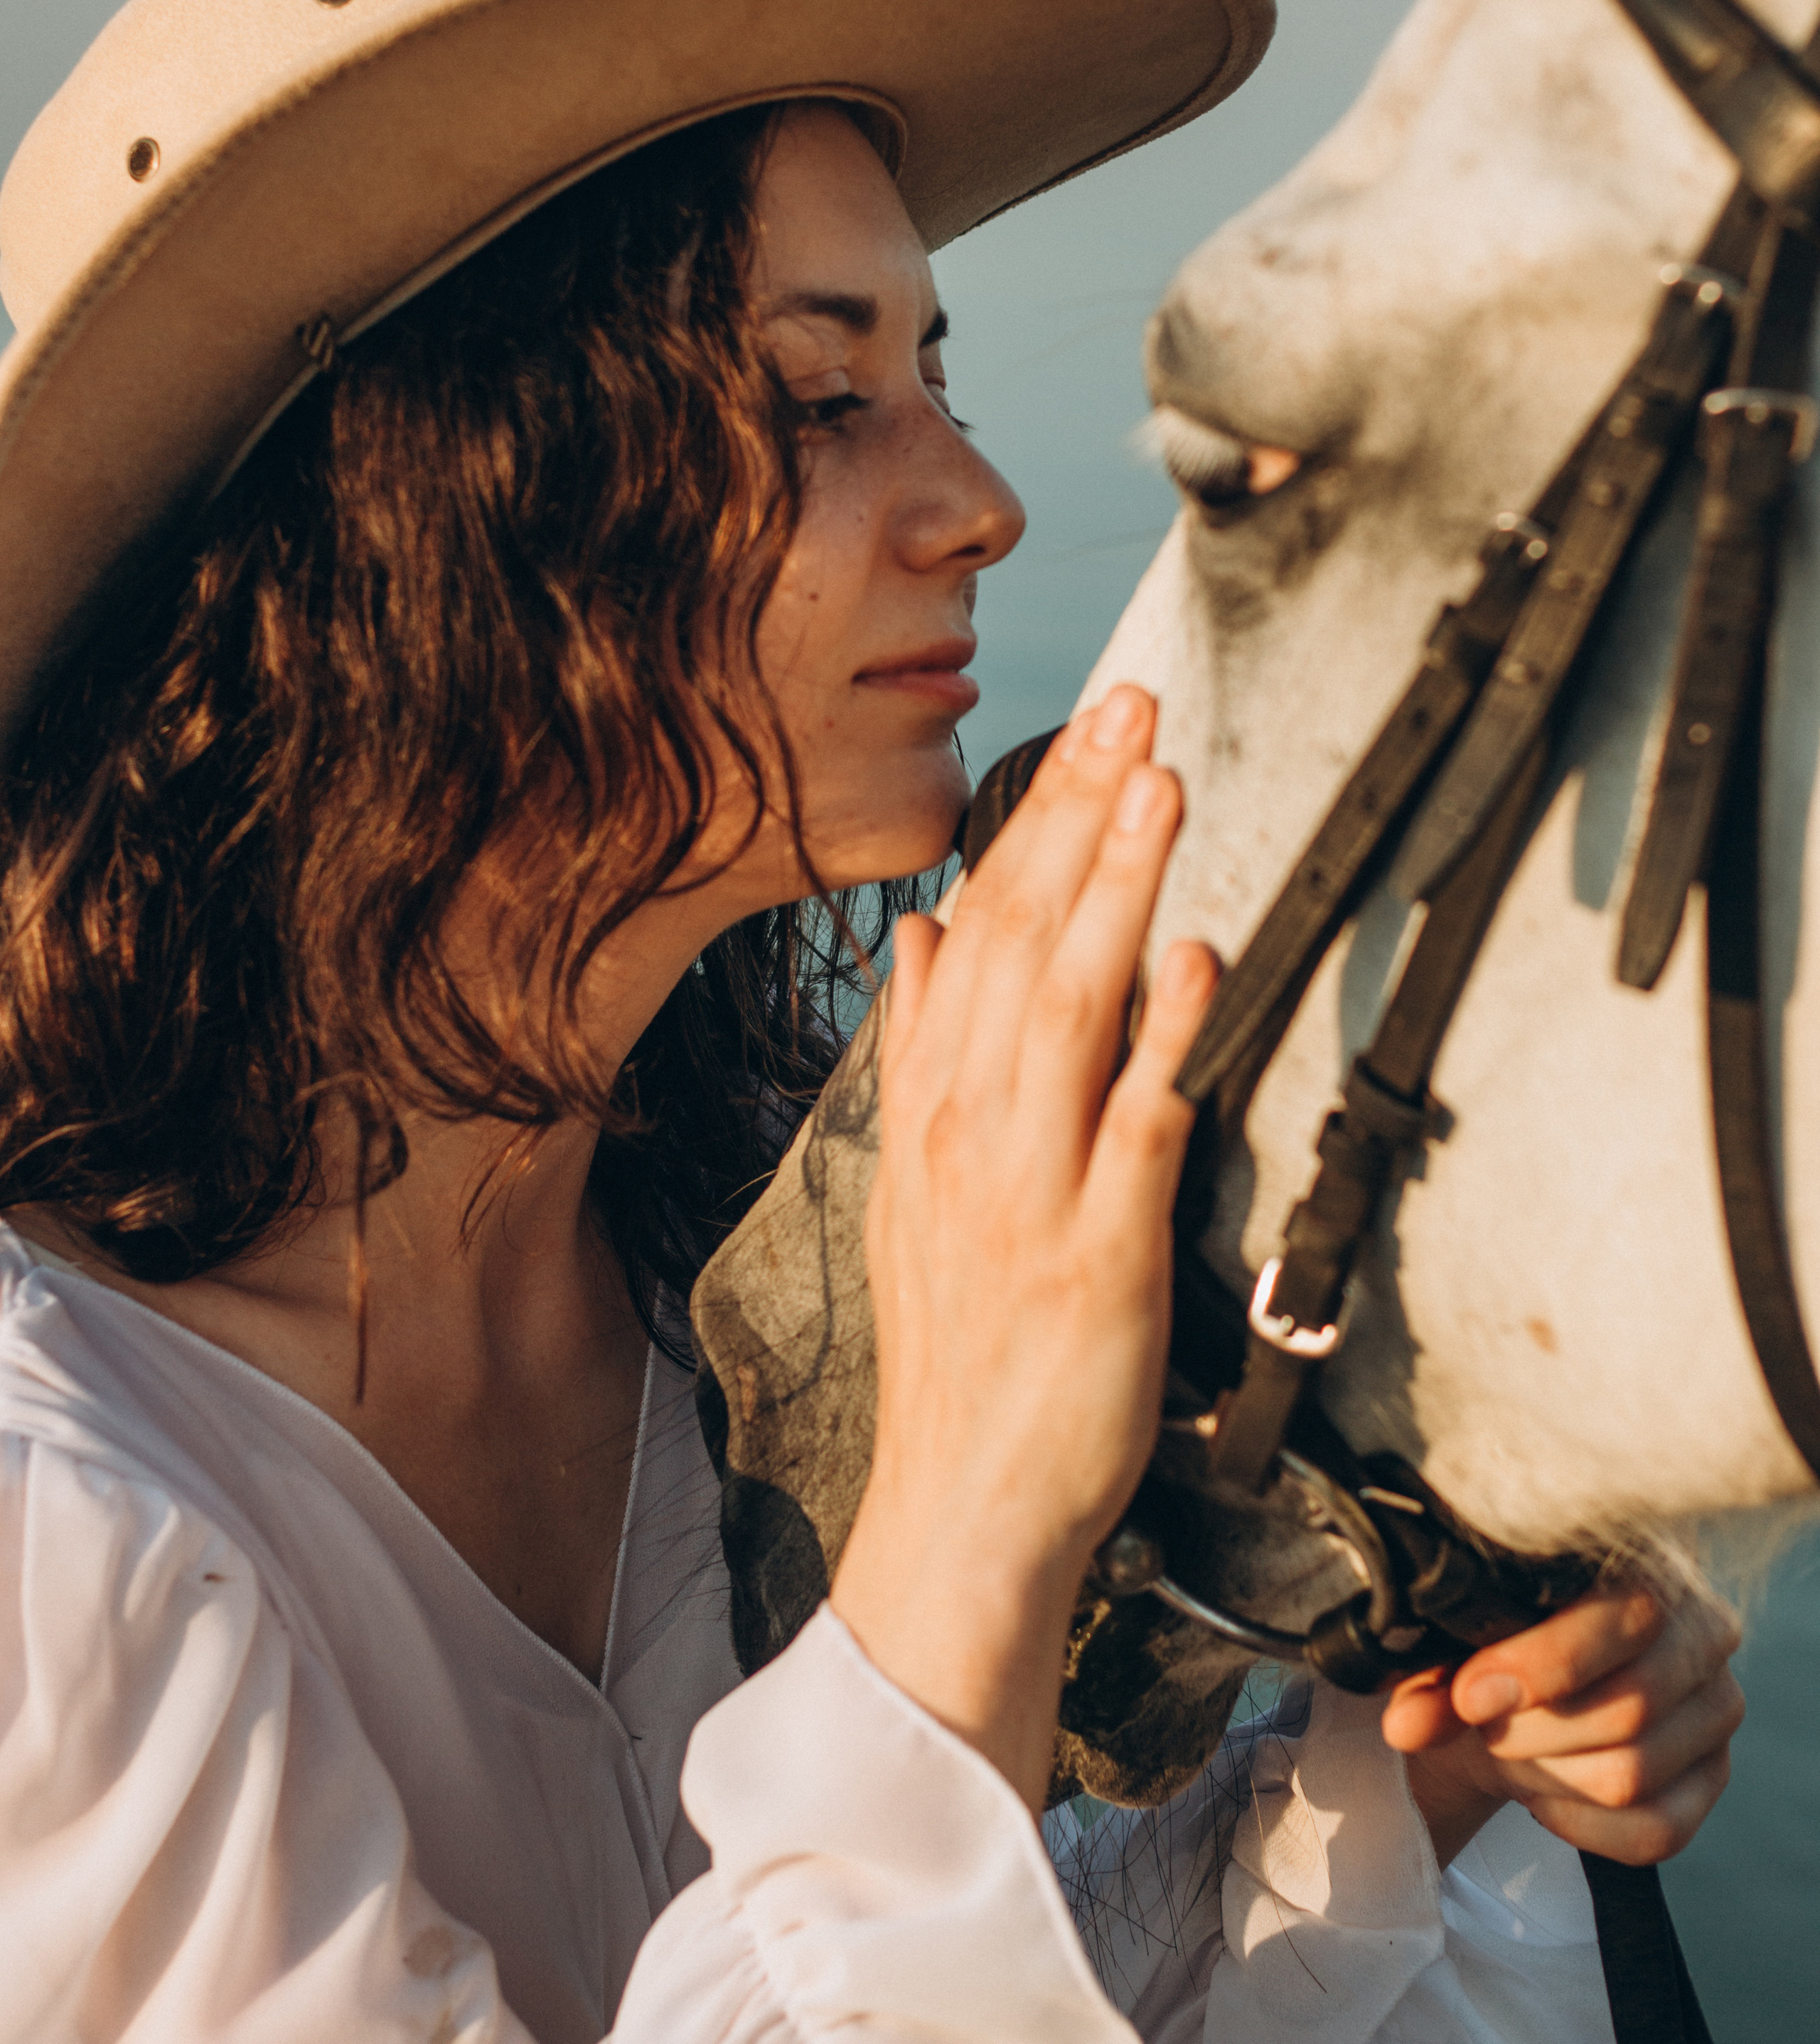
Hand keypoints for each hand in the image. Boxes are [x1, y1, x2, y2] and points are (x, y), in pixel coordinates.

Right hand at [830, 685, 1216, 1814]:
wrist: (961, 1508)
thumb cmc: (956, 1344)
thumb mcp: (909, 1184)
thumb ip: (920, 1051)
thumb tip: (925, 934)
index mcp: (932, 1104)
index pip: (981, 926)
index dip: (1035, 819)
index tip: (1087, 730)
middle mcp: (970, 1129)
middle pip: (1022, 941)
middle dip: (1079, 814)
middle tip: (1133, 706)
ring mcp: (1029, 1189)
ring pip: (1067, 1008)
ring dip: (1114, 889)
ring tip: (1158, 785)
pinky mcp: (1098, 1257)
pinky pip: (1132, 1127)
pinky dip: (1162, 1038)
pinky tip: (1192, 956)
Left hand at [1383, 1580, 1742, 1871]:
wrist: (1521, 1680)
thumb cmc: (1496, 1635)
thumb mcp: (1459, 1637)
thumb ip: (1432, 1677)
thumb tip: (1406, 1727)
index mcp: (1648, 1563)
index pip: (1627, 1617)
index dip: (1542, 1665)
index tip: (1469, 1696)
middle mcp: (1704, 1632)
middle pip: (1630, 1709)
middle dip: (1531, 1731)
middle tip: (1480, 1723)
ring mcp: (1717, 1709)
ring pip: (1632, 1775)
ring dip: (1547, 1775)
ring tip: (1510, 1748)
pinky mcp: (1712, 1778)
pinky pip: (1655, 1830)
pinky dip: (1579, 1823)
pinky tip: (1540, 1794)